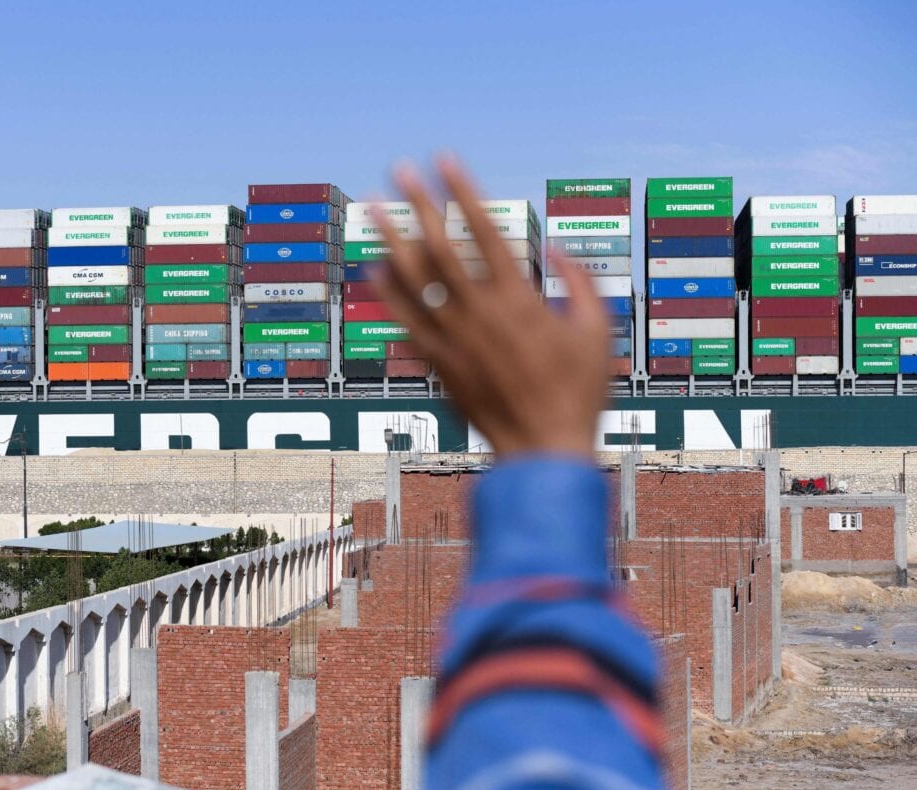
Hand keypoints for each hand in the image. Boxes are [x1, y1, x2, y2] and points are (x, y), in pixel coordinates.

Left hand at [369, 156, 609, 459]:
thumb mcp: (596, 331)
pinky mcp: (438, 363)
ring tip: (373, 208)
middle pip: (441, 246)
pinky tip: (373, 269)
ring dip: (391, 239)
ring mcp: (454, 338)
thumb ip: (579, 283)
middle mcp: (480, 312)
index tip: (446, 161)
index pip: (484, 230)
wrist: (542, 448)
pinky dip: (388, 293)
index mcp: (519, 298)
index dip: (462, 192)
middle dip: (419, 204)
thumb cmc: (577, 391)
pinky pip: (405, 321)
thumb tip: (555, 247)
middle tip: (400, 170)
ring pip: (414, 280)